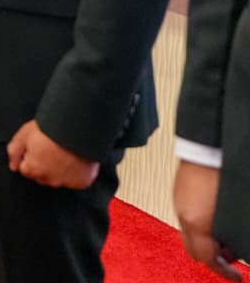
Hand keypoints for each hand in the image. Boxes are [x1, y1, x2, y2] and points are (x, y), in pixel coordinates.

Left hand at [6, 120, 99, 188]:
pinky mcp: (83, 181)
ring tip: (64, 152)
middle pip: (42, 176)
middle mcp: (50, 180)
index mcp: (33, 170)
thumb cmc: (50, 129)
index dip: (30, 157)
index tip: (37, 147)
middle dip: (43, 166)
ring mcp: (67, 182)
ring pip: (59, 179)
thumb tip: (13, 166)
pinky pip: (76, 180)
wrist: (77, 127)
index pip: (25, 170)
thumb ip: (14, 152)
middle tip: (50, 148)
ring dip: (59, 170)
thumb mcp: (24, 134)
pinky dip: (75, 172)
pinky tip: (75, 159)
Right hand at [175, 161, 241, 278]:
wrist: (207, 146)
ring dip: (208, 241)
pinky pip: (188, 218)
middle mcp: (184, 216)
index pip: (207, 259)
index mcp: (197, 224)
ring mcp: (180, 204)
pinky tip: (216, 217)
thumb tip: (235, 250)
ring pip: (190, 234)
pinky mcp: (179, 193)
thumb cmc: (226, 174)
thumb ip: (233, 234)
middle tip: (233, 258)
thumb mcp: (235, 213)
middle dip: (214, 258)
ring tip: (227, 235)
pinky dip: (202, 225)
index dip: (224, 272)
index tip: (237, 277)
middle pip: (194, 250)